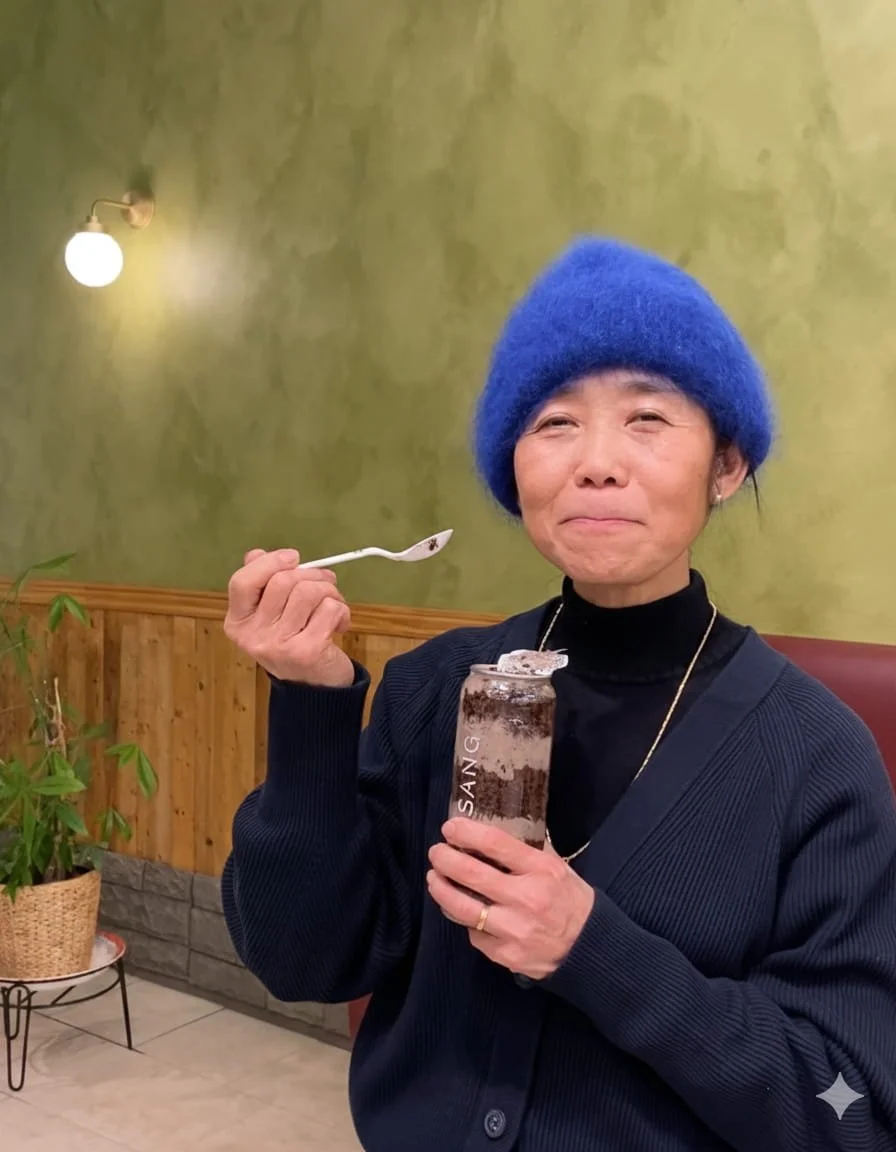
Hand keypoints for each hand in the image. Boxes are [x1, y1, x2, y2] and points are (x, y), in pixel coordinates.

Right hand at [224, 548, 354, 687]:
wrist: (314, 690)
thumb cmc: (294, 643)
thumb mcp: (270, 616)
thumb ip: (261, 584)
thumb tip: (256, 554)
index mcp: (238, 622)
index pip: (242, 582)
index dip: (269, 562)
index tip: (294, 558)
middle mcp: (252, 636)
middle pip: (282, 580)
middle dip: (313, 575)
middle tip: (326, 583)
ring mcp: (278, 645)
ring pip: (308, 591)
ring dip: (330, 591)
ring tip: (334, 604)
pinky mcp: (306, 651)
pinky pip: (329, 608)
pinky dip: (341, 610)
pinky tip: (339, 624)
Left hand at [427, 818, 595, 980]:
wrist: (589, 949)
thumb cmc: (570, 901)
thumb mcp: (557, 866)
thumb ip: (528, 850)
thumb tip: (492, 830)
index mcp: (541, 871)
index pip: (495, 844)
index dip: (466, 832)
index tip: (450, 827)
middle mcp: (526, 899)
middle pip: (472, 874)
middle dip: (445, 859)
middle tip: (435, 852)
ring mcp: (515, 930)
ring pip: (463, 908)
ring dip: (442, 890)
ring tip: (434, 879)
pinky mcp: (506, 955)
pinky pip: (474, 934)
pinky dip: (464, 919)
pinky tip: (461, 909)